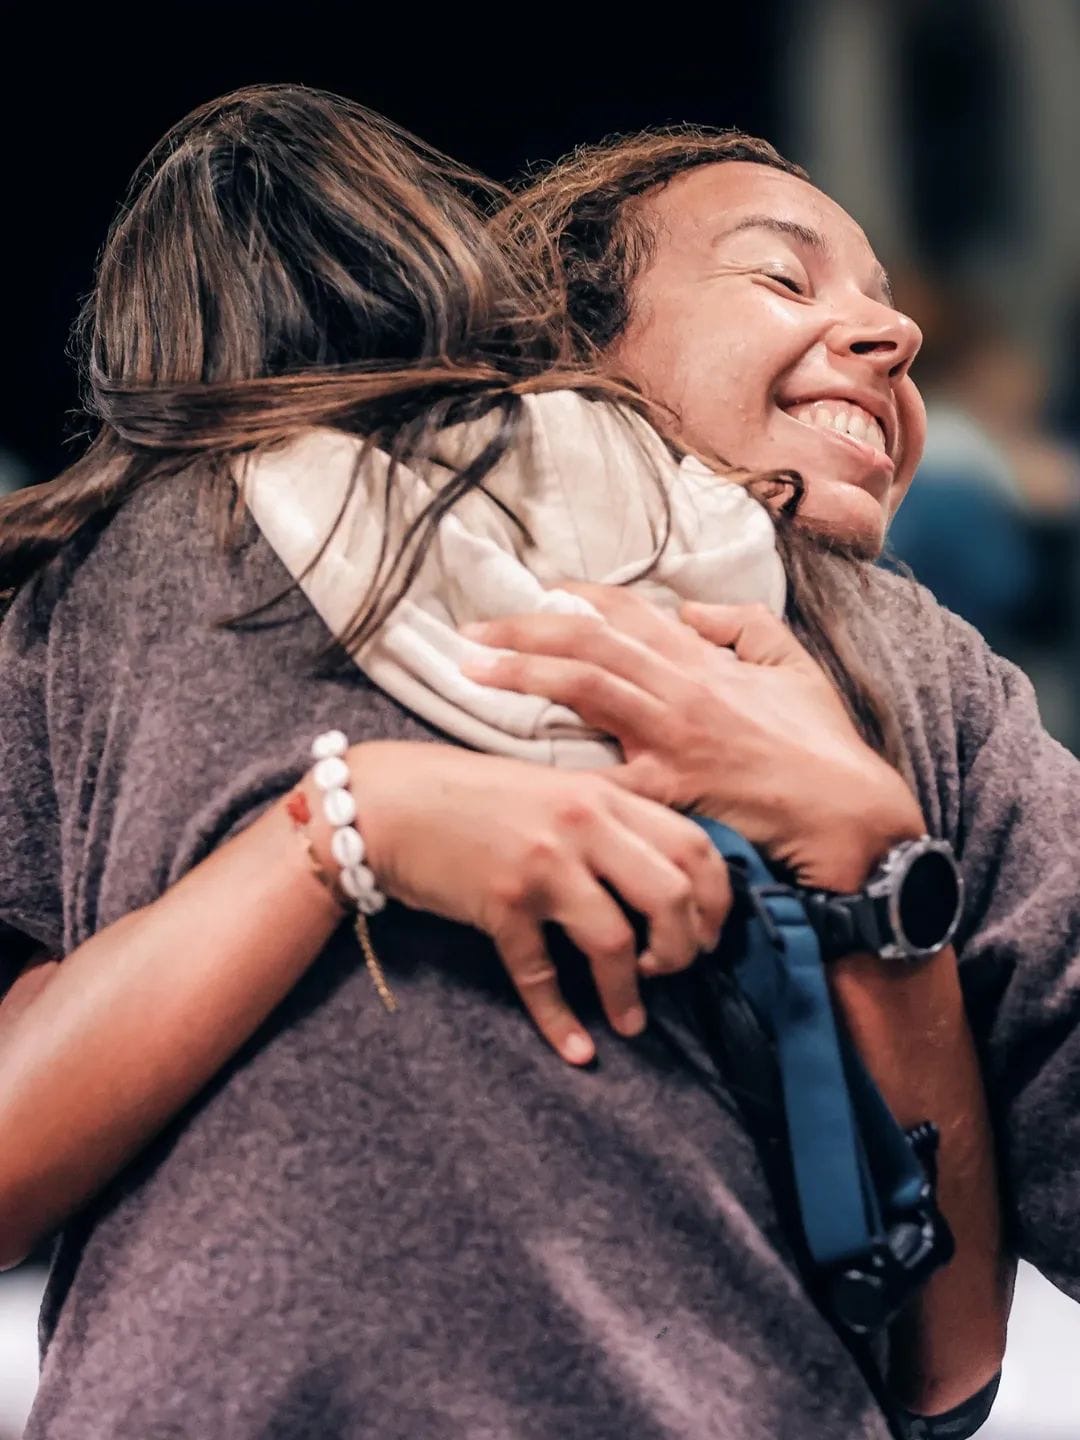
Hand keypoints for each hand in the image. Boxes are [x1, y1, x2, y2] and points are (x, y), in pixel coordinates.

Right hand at [306, 742, 731, 1064]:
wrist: (391, 800)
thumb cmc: (476, 796)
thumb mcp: (556, 790)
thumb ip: (609, 821)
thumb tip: (667, 878)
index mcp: (605, 794)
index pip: (695, 846)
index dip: (716, 900)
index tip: (709, 932)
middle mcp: (584, 824)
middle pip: (672, 895)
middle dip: (687, 947)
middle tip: (674, 971)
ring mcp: (543, 865)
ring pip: (616, 940)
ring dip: (630, 992)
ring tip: (632, 1020)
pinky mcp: (501, 903)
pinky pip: (541, 975)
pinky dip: (560, 1020)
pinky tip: (575, 1049)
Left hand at [460, 585, 923, 890]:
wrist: (846, 813)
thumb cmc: (823, 746)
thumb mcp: (795, 666)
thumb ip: (745, 627)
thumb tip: (693, 609)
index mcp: (706, 660)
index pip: (630, 614)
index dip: (580, 598)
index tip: (539, 592)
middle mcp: (681, 688)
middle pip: (590, 644)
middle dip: (524, 631)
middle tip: (470, 630)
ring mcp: (672, 738)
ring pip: (585, 688)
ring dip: (523, 672)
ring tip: (473, 666)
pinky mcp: (670, 790)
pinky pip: (604, 779)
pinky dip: (558, 773)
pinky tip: (511, 767)